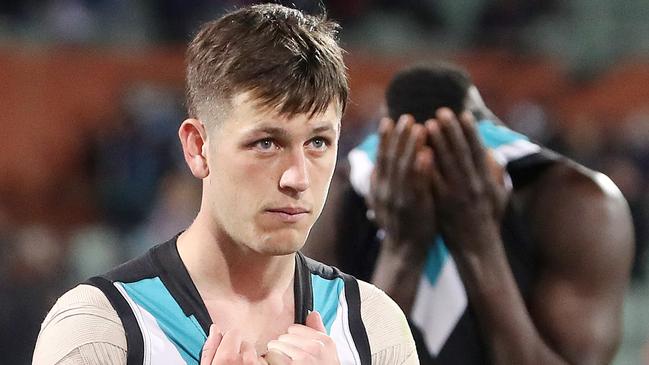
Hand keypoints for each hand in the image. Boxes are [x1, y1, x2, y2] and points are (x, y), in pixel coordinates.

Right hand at [201, 325, 263, 364]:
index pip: (233, 332)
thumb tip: (214, 329)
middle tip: (232, 364)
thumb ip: (210, 349)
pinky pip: (264, 361)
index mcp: (228, 356)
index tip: (226, 351)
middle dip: (240, 351)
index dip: (229, 341)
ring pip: (254, 353)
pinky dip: (258, 364)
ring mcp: (259, 364)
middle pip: (245, 343)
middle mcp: (246, 359)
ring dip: (249, 359)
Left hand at [264, 311, 338, 364]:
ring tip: (284, 364)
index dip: (291, 339)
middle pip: (283, 337)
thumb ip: (319, 331)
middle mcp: (314, 348)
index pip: (294, 328)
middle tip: (289, 360)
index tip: (295, 350)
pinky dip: (271, 362)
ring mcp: (302, 359)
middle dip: (282, 347)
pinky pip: (271, 357)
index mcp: (324, 341)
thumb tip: (313, 313)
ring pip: (274, 347)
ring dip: (275, 356)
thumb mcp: (328, 352)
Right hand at [370, 114, 436, 253]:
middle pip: (392, 158)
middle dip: (399, 136)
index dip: (384, 139)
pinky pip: (417, 184)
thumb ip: (376, 185)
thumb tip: (370, 170)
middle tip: (406, 117)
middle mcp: (386, 190)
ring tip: (420, 127)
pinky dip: (421, 168)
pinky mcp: (415, 207)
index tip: (388, 120)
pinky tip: (427, 153)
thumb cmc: (398, 224)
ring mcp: (400, 198)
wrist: (404, 251)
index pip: (381, 158)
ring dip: (411, 146)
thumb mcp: (381, 203)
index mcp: (379, 188)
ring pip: (404, 167)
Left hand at [425, 108, 507, 254]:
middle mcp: (471, 185)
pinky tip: (417, 153)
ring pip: (445, 165)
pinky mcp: (442, 204)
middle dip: (451, 131)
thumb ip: (496, 173)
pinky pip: (432, 182)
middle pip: (460, 152)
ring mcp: (456, 195)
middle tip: (441, 111)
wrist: (476, 248)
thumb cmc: (488, 220)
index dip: (470, 132)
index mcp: (485, 181)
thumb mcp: (499, 196)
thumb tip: (491, 152)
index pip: (477, 151)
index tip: (463, 114)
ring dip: (437, 143)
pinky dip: (425, 166)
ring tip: (427, 124)